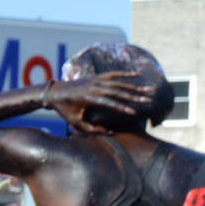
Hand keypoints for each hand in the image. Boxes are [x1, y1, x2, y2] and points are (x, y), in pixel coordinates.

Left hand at [43, 72, 158, 128]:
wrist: (54, 92)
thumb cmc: (65, 110)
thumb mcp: (74, 122)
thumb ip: (90, 129)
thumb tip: (108, 132)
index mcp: (88, 98)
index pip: (108, 103)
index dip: (121, 107)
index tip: (134, 112)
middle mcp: (93, 87)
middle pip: (118, 92)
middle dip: (134, 96)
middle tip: (149, 100)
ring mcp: (95, 80)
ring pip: (119, 82)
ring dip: (135, 86)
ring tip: (150, 89)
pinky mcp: (96, 76)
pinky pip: (113, 74)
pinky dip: (126, 74)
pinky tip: (138, 75)